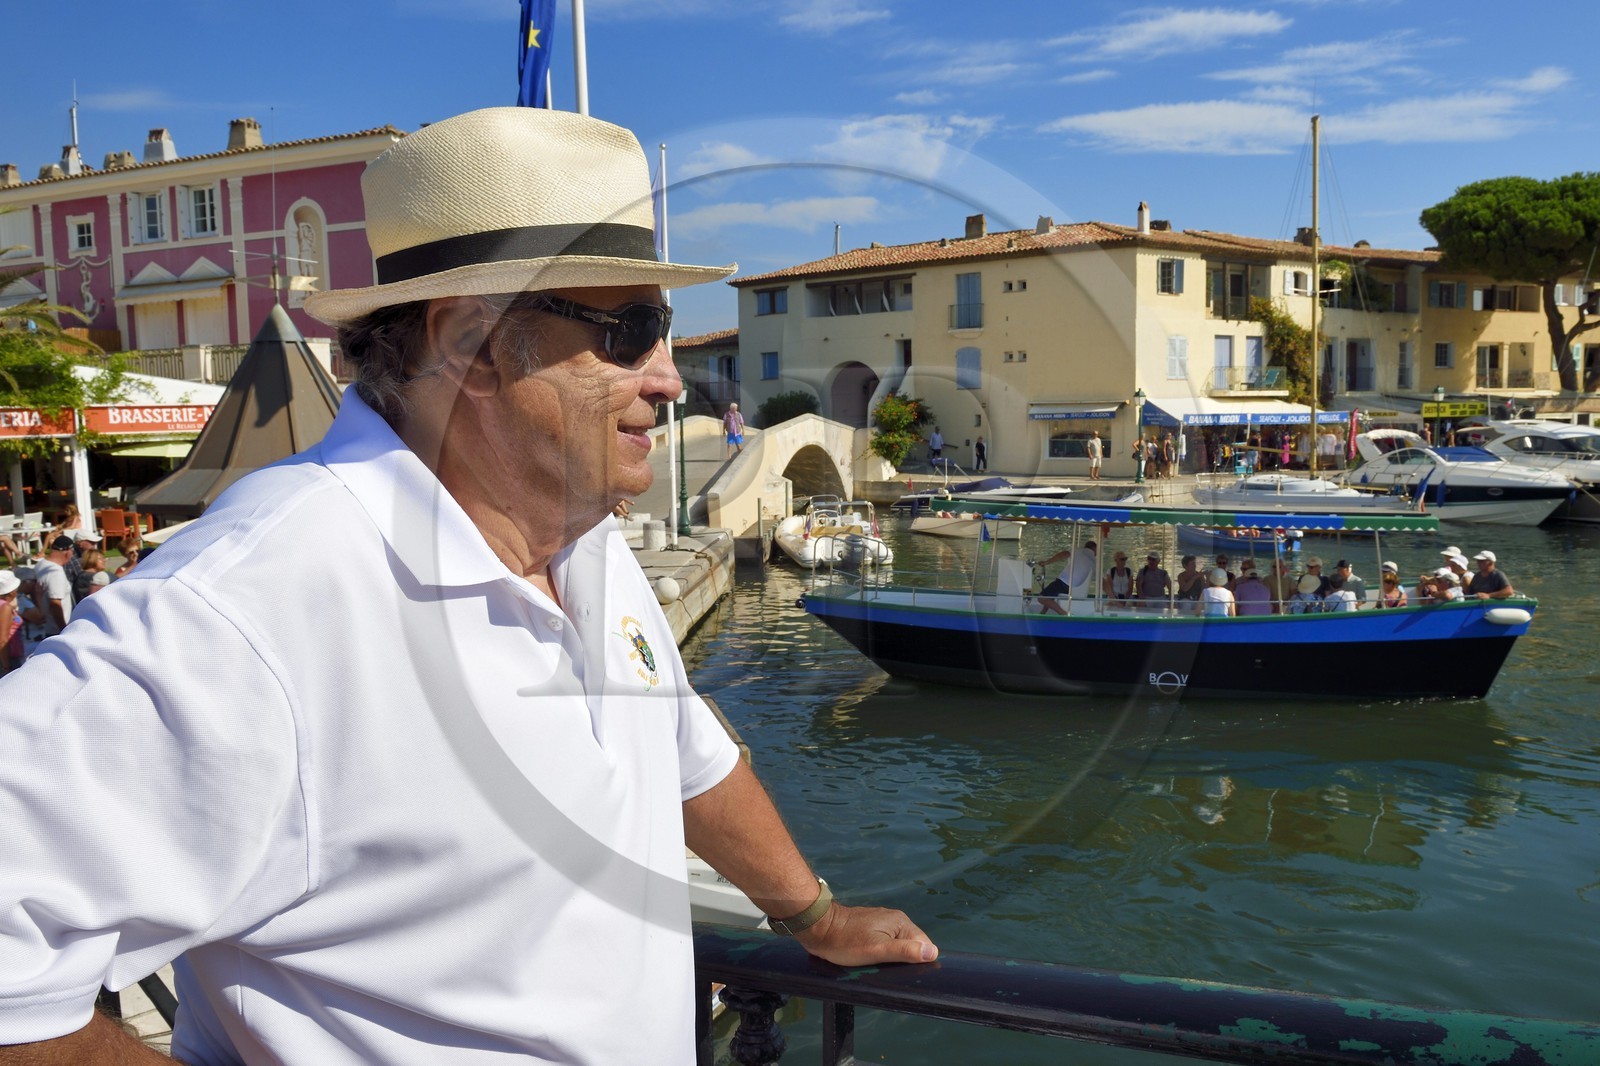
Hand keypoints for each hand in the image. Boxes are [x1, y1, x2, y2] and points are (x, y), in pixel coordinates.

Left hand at [795, 902, 937, 966]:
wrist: (818, 929)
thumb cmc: (846, 941)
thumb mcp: (877, 950)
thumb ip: (905, 951)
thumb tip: (933, 953)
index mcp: (900, 922)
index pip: (923, 944)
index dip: (917, 960)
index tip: (905, 973)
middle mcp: (894, 919)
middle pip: (910, 945)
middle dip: (904, 960)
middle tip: (890, 972)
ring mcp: (881, 922)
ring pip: (897, 945)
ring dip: (892, 958)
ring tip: (879, 967)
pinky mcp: (870, 927)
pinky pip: (885, 942)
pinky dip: (882, 952)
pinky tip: (872, 960)